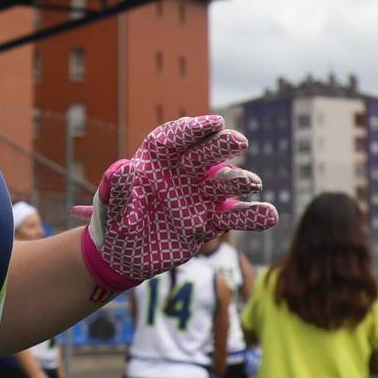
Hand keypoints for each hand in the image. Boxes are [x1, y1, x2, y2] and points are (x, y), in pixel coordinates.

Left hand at [71, 115, 275, 292]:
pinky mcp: (208, 222)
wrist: (123, 254)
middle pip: (204, 155)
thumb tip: (123, 167)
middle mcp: (181, 173)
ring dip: (240, 181)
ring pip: (224, 184)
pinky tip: (269, 214)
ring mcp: (198, 197)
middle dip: (221, 147)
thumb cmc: (113, 221)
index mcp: (154, 161)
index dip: (193, 130)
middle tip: (238, 142)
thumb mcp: (108, 206)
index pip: (174, 139)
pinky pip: (234, 217)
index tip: (213, 123)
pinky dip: (252, 215)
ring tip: (252, 183)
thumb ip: (116, 188)